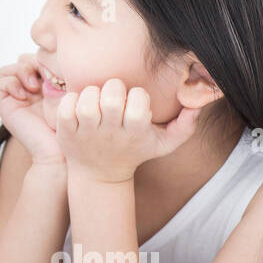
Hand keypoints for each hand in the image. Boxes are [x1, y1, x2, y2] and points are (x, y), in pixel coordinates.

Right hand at [0, 53, 64, 168]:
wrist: (60, 151)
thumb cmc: (70, 125)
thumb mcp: (69, 94)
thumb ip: (63, 76)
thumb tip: (63, 54)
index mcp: (44, 86)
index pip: (35, 58)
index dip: (43, 58)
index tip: (58, 72)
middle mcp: (27, 90)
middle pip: (20, 60)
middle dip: (31, 62)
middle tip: (45, 77)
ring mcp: (15, 98)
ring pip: (7, 69)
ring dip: (20, 71)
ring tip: (34, 86)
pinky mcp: (6, 107)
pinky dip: (10, 83)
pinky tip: (24, 94)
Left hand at [55, 78, 200, 183]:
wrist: (100, 174)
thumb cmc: (135, 150)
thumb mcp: (165, 144)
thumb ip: (186, 126)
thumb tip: (197, 103)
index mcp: (135, 132)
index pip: (139, 104)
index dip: (138, 95)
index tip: (136, 101)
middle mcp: (110, 133)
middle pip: (111, 99)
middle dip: (113, 88)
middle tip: (113, 95)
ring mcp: (86, 133)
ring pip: (86, 102)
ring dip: (91, 93)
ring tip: (95, 99)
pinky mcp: (66, 133)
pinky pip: (65, 108)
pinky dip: (70, 100)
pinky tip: (78, 104)